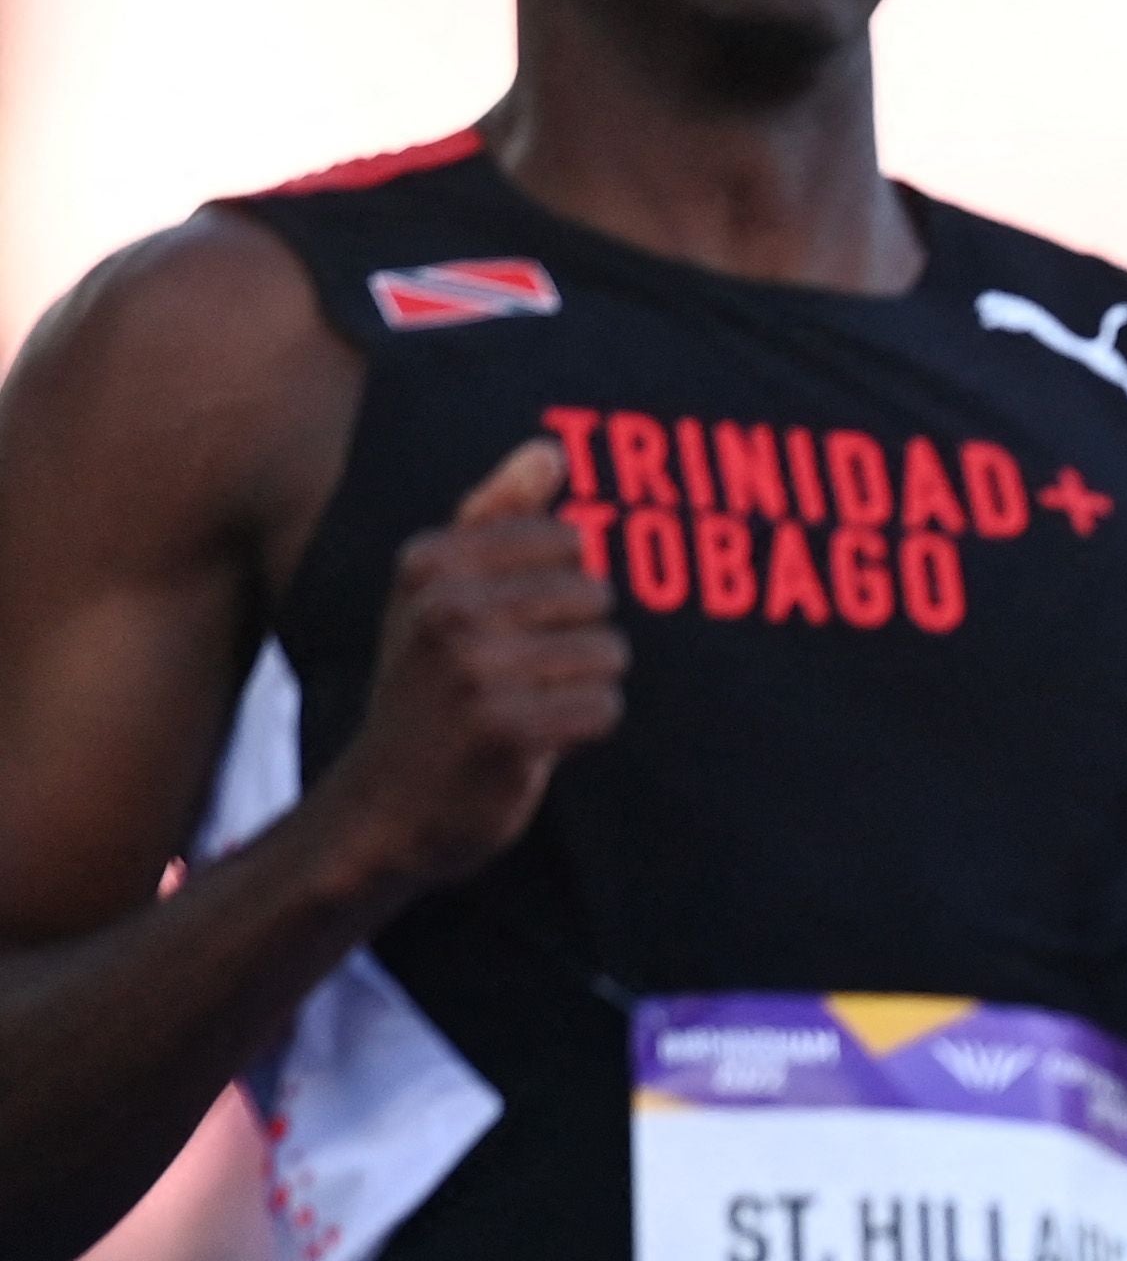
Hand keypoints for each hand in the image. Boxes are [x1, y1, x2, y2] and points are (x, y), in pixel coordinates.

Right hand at [328, 441, 626, 888]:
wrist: (383, 809)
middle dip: (576, 645)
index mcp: (430, 562)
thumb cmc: (426, 693)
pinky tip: (537, 742)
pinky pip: (605, 707)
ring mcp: (471, 668)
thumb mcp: (439, 596)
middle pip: (595, 597)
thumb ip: (495, 517)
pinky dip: (585, 729)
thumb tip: (548, 451)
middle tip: (518, 680)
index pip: (568, 542)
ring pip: (608, 654)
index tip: (508, 629)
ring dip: (583, 690)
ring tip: (528, 709)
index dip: (558, 594)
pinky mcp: (503, 728)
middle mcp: (446, 607)